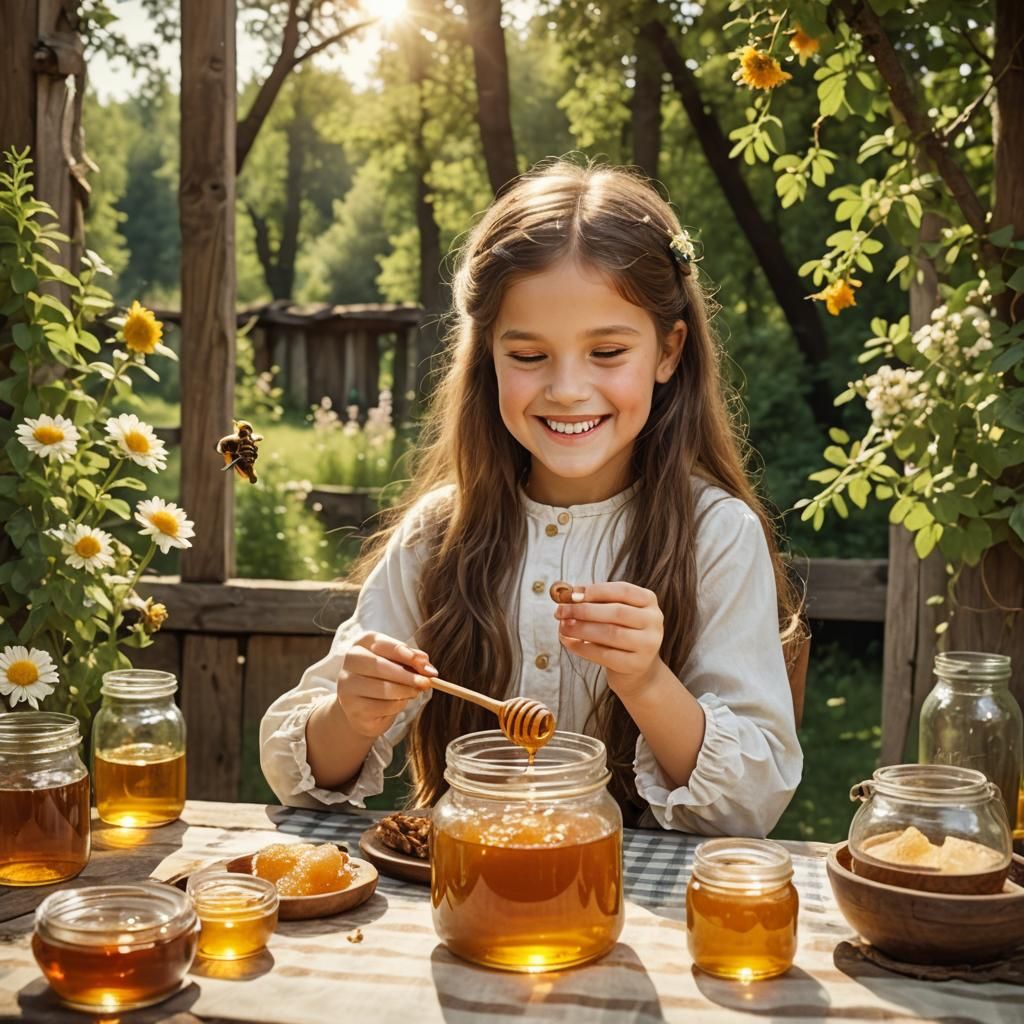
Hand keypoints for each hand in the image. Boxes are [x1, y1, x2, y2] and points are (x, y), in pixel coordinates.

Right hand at [336, 632, 435, 738]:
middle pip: (379, 665)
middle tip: (427, 682)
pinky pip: (381, 707)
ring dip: (405, 691)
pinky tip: (401, 702)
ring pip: (382, 688)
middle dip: (407, 675)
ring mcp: (347, 685)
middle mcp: (350, 661)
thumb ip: (412, 660)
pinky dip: (397, 705)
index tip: (423, 662)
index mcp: (361, 644)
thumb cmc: (382, 678)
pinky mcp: (352, 707)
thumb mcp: (397, 663)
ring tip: (415, 692)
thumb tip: (428, 667)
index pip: (381, 644)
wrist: (361, 707)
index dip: (403, 652)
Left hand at [555, 582, 664, 696]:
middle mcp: (653, 621)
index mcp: (648, 600)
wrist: (637, 669)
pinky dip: (583, 648)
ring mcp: (648, 644)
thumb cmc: (620, 633)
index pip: (623, 590)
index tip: (572, 594)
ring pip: (611, 633)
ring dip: (581, 629)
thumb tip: (568, 593)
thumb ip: (594, 601)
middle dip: (584, 610)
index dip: (597, 591)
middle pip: (617, 612)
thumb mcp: (612, 612)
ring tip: (562, 627)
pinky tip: (569, 642)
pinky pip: (604, 654)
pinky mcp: (636, 664)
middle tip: (560, 611)